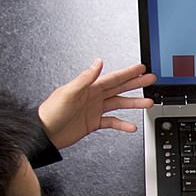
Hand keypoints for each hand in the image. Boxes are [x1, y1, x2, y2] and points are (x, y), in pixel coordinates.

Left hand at [38, 59, 155, 149]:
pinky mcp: (94, 123)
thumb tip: (98, 62)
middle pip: (120, 88)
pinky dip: (123, 124)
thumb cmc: (52, 112)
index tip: (140, 68)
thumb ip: (85, 78)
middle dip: (136, 83)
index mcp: (89, 87)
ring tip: (148, 102)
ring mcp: (95, 110)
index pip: (113, 78)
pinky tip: (131, 127)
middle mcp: (94, 97)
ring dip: (134, 103)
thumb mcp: (69, 92)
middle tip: (150, 79)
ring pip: (119, 104)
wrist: (45, 133)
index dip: (127, 72)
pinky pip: (112, 122)